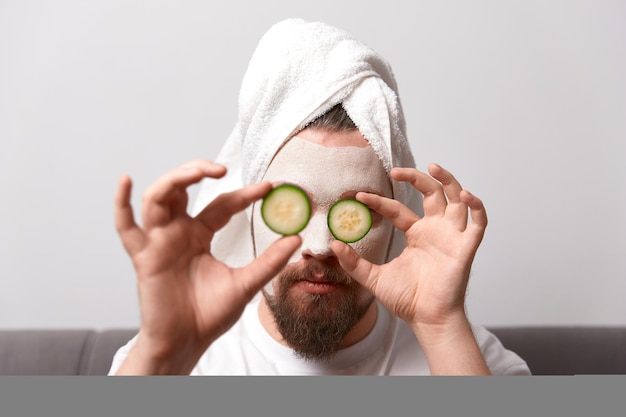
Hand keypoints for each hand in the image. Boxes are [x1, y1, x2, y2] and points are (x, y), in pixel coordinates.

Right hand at [114, 159, 300, 373]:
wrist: (187, 342)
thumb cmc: (209, 314)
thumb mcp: (246, 283)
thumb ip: (269, 261)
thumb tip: (297, 239)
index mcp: (200, 235)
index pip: (222, 204)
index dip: (243, 194)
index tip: (269, 187)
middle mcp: (178, 232)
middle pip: (182, 188)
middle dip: (199, 171)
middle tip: (223, 168)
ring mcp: (159, 242)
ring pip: (158, 198)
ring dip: (174, 179)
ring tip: (199, 171)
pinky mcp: (144, 257)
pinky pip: (126, 228)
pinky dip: (121, 205)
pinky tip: (126, 181)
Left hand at [332, 163, 486, 337]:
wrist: (427, 319)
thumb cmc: (407, 300)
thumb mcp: (374, 278)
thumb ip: (354, 262)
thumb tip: (333, 245)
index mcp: (416, 235)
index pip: (398, 209)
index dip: (379, 201)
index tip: (359, 197)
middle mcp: (435, 231)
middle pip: (432, 194)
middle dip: (417, 178)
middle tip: (395, 171)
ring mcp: (451, 237)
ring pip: (457, 200)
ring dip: (449, 181)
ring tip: (433, 167)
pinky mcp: (466, 247)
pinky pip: (478, 223)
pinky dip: (477, 206)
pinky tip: (465, 195)